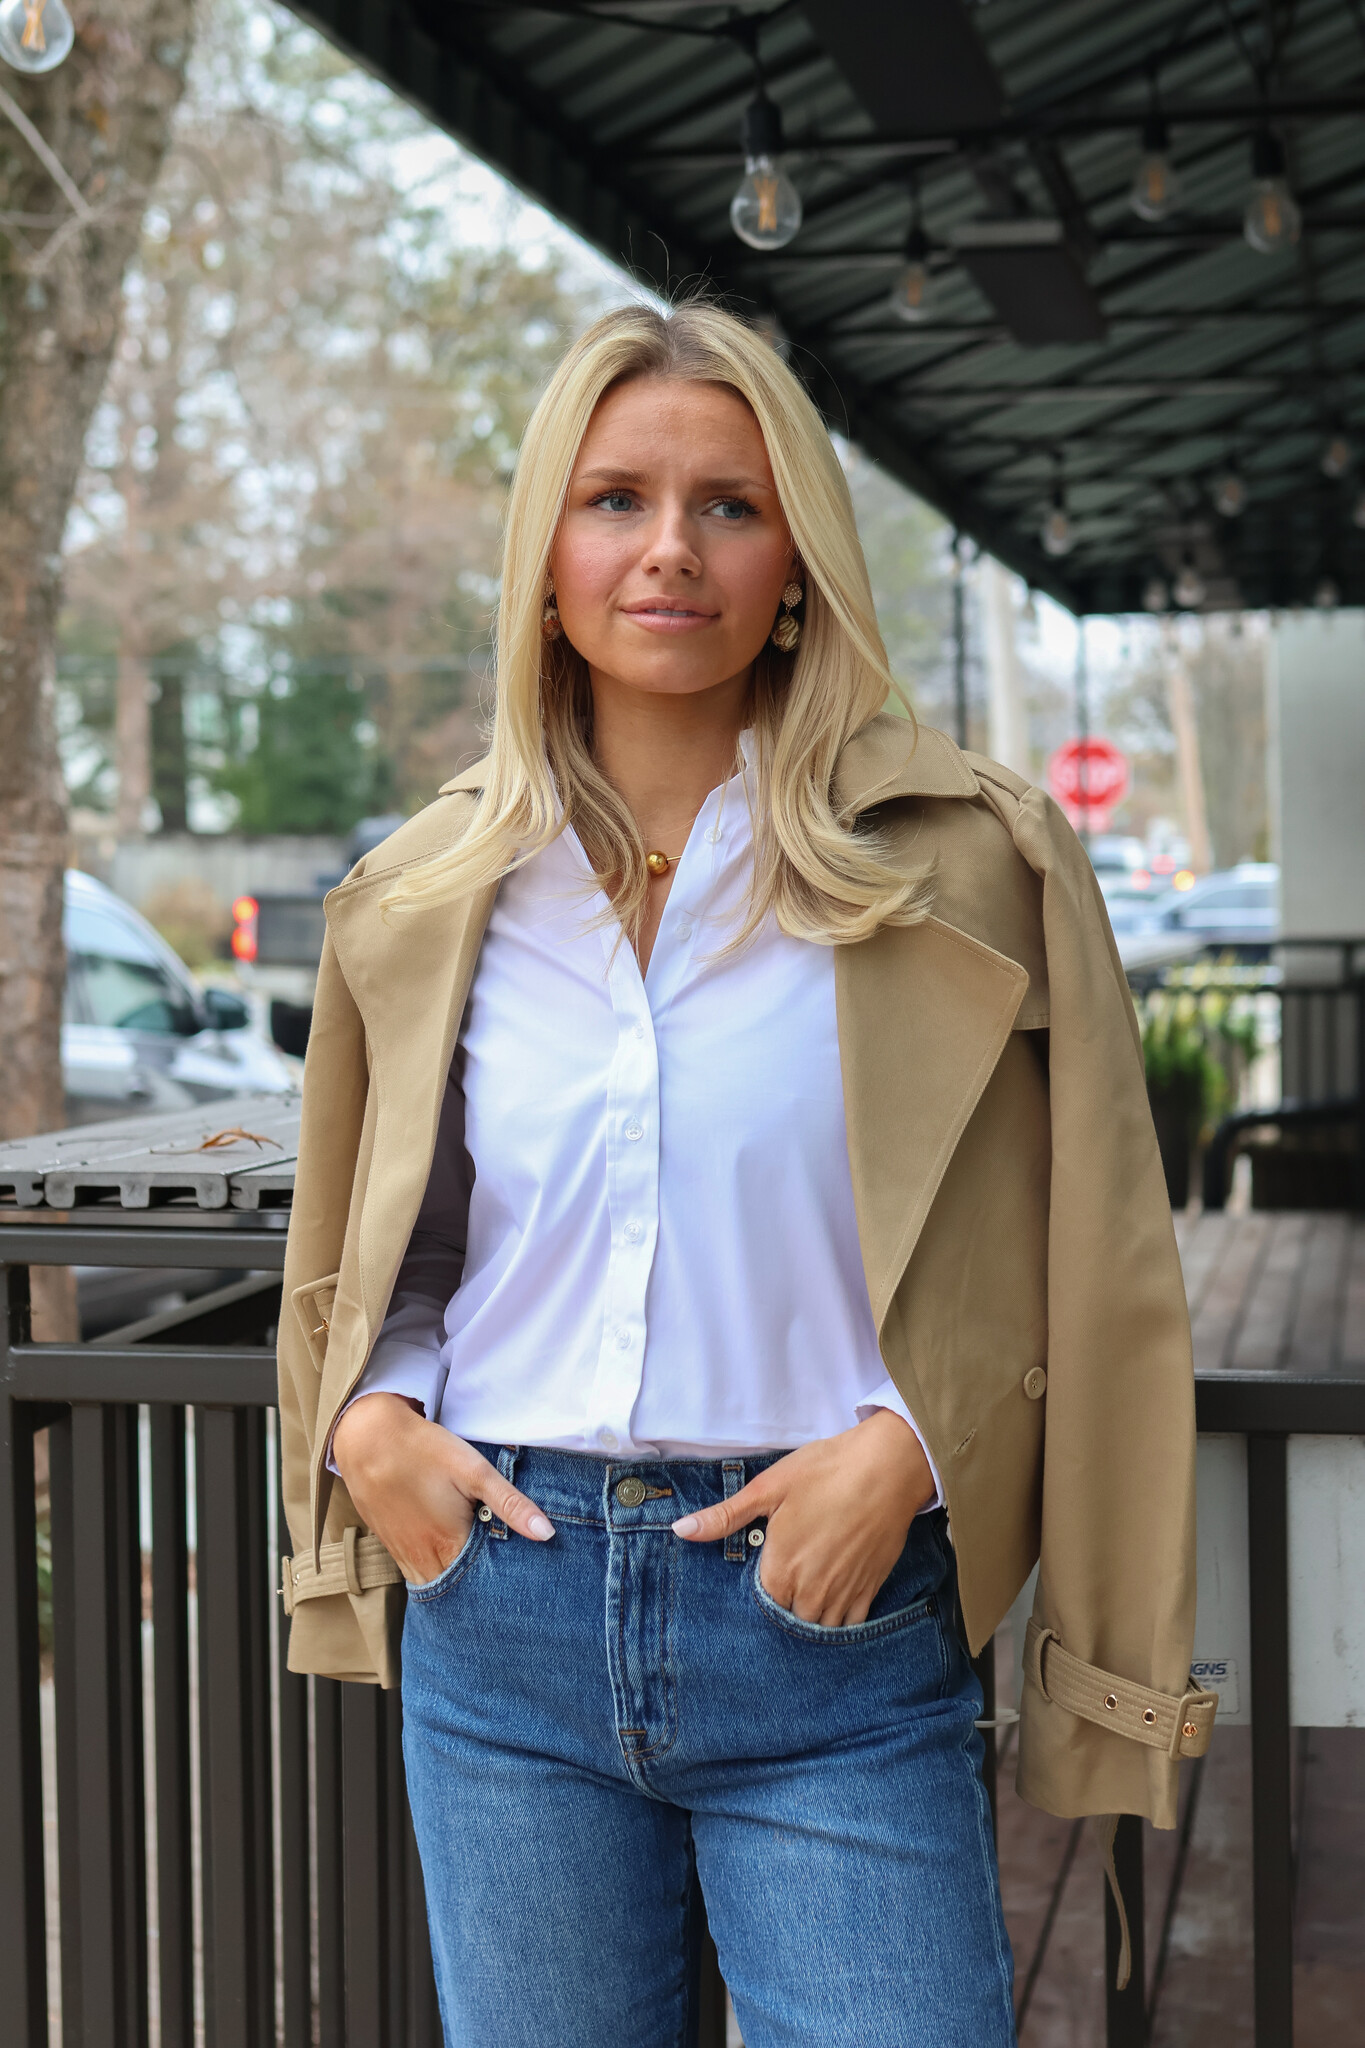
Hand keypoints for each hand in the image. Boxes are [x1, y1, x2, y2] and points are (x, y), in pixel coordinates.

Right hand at [330, 1393, 554, 1584]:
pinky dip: (433, 1572)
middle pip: (456, 1592)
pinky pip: (414, 1572)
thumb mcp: (474, 1471)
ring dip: (454, 1585)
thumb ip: (511, 1504)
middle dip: (478, 1592)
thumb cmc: (424, 1451)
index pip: (480, 1587)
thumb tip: (546, 1533)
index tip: (518, 1587)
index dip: (500, 1589)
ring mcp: (402, 1554)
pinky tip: (446, 1559)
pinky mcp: (390, 1543)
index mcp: (448, 1546)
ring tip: (477, 1578)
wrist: (368, 1437)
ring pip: (433, 1585)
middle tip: (501, 1587)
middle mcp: (422, 1559)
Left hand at [671, 1409, 934, 1626]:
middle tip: (786, 1579)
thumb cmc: (824, 1472)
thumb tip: (680, 1531)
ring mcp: (842, 1595)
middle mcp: (810, 1592)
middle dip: (783, 1605)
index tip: (762, 1572)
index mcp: (780, 1570)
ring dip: (809, 1616)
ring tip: (806, 1592)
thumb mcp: (768, 1488)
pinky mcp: (869, 1590)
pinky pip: (850, 1625)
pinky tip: (833, 1602)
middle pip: (788, 1619)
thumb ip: (725, 1516)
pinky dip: (839, 1621)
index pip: (759, 1604)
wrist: (887, 1468)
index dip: (758, 1590)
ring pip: (818, 1626)